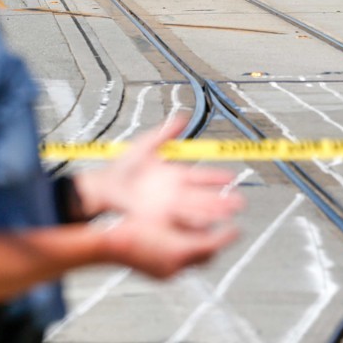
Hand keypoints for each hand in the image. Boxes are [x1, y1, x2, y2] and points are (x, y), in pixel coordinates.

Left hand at [78, 116, 244, 229]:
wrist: (103, 189)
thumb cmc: (121, 169)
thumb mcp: (145, 146)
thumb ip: (164, 133)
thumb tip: (183, 117)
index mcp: (175, 175)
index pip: (201, 176)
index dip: (216, 177)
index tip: (232, 177)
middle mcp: (175, 192)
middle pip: (204, 196)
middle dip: (222, 199)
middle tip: (240, 202)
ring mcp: (168, 207)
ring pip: (196, 210)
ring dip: (212, 213)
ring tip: (228, 214)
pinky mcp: (160, 219)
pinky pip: (181, 222)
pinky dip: (194, 224)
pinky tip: (206, 226)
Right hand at [103, 212, 237, 278]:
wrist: (109, 243)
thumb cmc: (133, 225)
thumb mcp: (165, 214)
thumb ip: (191, 217)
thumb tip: (211, 216)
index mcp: (180, 252)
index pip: (213, 246)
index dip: (227, 236)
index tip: (237, 228)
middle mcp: (176, 267)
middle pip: (206, 257)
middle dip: (216, 244)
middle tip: (224, 233)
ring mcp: (167, 273)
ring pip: (194, 262)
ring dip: (201, 249)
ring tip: (206, 236)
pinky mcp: (159, 275)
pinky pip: (180, 266)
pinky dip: (187, 254)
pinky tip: (183, 243)